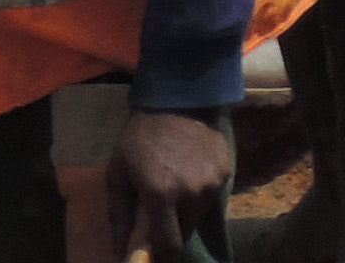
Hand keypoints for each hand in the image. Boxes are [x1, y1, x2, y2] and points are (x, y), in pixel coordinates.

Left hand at [108, 111, 232, 254]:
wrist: (178, 97)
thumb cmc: (140, 136)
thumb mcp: (118, 173)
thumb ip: (119, 216)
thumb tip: (120, 252)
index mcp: (161, 195)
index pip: (169, 247)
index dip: (161, 258)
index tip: (155, 258)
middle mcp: (191, 194)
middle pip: (185, 233)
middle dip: (171, 230)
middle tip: (161, 213)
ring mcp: (211, 183)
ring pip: (198, 215)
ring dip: (185, 211)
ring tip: (174, 185)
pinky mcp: (225, 172)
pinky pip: (209, 196)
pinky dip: (198, 192)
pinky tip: (189, 170)